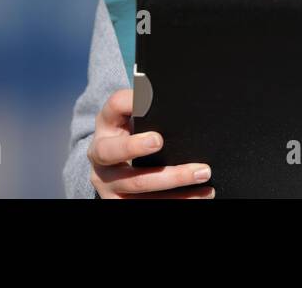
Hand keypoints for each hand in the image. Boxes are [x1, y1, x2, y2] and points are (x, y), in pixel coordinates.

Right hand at [88, 89, 215, 197]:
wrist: (115, 168)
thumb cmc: (133, 134)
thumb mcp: (132, 118)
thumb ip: (145, 106)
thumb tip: (169, 97)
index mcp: (106, 124)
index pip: (113, 106)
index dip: (129, 104)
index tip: (148, 103)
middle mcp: (99, 155)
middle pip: (112, 151)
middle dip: (134, 146)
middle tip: (159, 141)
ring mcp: (107, 183)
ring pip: (138, 184)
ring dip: (173, 179)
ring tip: (202, 173)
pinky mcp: (118, 202)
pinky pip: (148, 204)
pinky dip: (178, 200)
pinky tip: (199, 195)